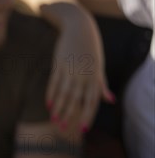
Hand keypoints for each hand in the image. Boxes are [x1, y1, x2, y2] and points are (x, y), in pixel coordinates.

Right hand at [46, 4, 114, 132]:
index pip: (92, 101)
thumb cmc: (91, 49)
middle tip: (62, 128)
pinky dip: (51, 94)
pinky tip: (48, 105)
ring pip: (64, 93)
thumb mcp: (99, 67)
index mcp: (95, 77)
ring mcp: (71, 70)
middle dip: (69, 115)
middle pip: (76, 99)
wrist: (80, 28)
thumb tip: (110, 101)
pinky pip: (54, 83)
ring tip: (53, 120)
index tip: (82, 129)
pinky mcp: (60, 64)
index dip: (88, 115)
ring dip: (58, 108)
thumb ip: (102, 85)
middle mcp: (83, 75)